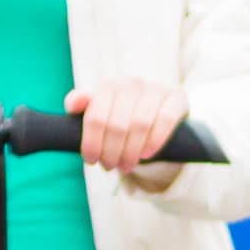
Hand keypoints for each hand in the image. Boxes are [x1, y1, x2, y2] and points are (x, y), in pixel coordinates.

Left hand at [66, 74, 190, 185]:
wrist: (155, 112)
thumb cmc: (119, 115)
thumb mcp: (97, 110)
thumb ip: (80, 104)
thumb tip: (73, 104)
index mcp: (108, 85)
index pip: (95, 118)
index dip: (91, 143)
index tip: (91, 161)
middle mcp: (131, 83)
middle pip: (117, 125)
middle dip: (111, 152)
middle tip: (109, 166)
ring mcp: (155, 88)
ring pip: (140, 125)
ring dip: (131, 151)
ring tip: (125, 166)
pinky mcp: (176, 98)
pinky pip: (165, 120)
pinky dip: (155, 140)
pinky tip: (147, 155)